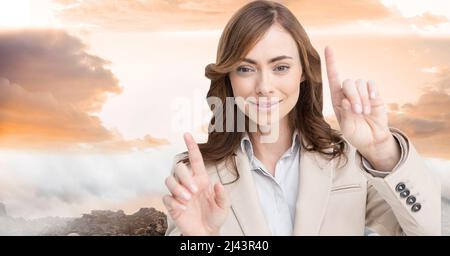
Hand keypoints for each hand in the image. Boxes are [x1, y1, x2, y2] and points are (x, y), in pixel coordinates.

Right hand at [162, 133, 229, 234]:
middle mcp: (188, 183)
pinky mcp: (172, 205)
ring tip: (187, 200)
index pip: (195, 159)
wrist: (206, 232)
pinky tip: (183, 210)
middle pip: (179, 168)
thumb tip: (217, 183)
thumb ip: (222, 195)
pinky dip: (174, 203)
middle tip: (194, 192)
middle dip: (185, 177)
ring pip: (169, 180)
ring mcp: (179, 193)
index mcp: (201, 179)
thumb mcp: (224, 206)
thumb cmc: (215, 216)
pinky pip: (167, 198)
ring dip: (178, 189)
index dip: (191, 146)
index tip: (187, 134)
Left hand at [324, 46, 399, 169]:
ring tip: (364, 112)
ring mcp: (361, 93)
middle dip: (353, 96)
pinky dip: (372, 92)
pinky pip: (371, 84)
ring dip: (362, 98)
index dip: (331, 62)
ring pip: (360, 83)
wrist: (372, 139)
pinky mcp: (374, 94)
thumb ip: (346, 115)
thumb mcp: (347, 128)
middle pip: (348, 82)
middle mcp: (348, 93)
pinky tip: (373, 102)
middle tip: (358, 112)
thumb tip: (346, 101)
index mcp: (337, 99)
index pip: (332, 77)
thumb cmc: (356, 135)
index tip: (328, 47)